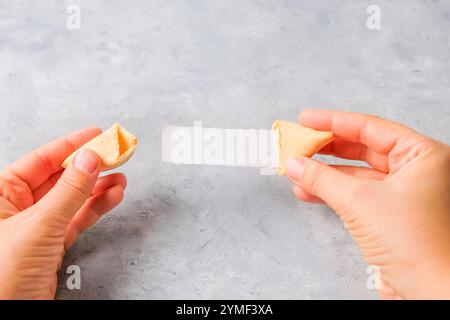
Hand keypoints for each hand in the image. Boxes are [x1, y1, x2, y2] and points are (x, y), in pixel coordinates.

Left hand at [0, 128, 126, 298]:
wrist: (8, 315)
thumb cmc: (3, 276)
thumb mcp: (39, 224)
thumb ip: (68, 191)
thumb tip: (90, 159)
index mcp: (1, 194)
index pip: (41, 161)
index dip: (70, 146)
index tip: (96, 135)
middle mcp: (18, 207)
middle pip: (60, 178)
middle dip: (90, 167)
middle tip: (115, 155)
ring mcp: (37, 226)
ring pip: (73, 199)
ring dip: (99, 188)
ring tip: (121, 176)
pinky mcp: (52, 245)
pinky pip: (78, 219)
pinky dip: (97, 208)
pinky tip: (113, 197)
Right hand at [285, 109, 449, 298]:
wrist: (429, 291)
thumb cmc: (414, 244)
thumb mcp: (359, 201)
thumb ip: (322, 178)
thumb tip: (295, 163)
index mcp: (422, 155)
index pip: (370, 128)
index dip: (334, 122)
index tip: (306, 119)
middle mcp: (415, 170)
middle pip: (362, 149)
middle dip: (326, 148)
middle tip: (298, 143)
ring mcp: (402, 192)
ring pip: (355, 174)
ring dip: (324, 173)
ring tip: (296, 168)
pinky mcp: (389, 213)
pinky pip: (355, 194)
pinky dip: (331, 192)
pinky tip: (307, 191)